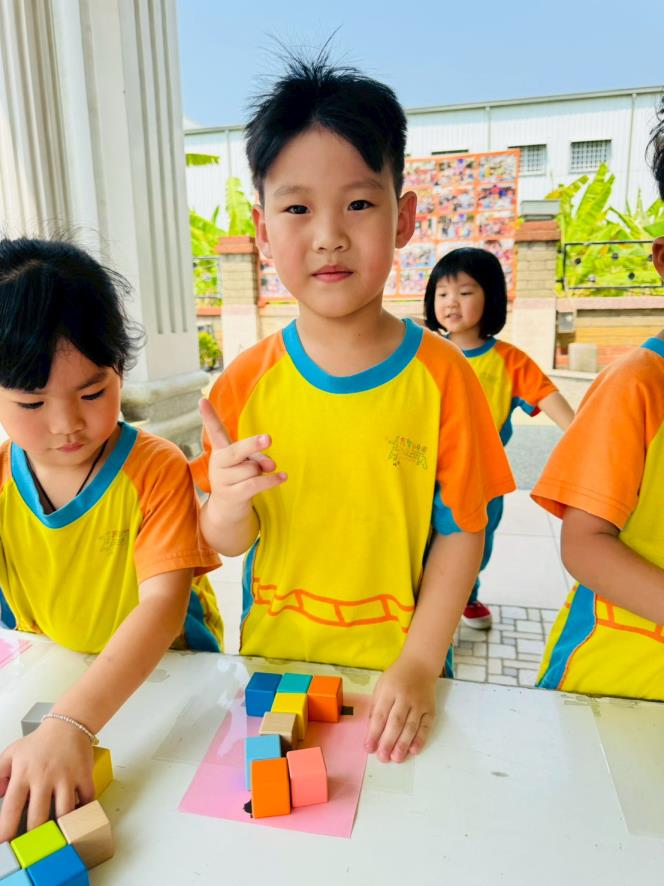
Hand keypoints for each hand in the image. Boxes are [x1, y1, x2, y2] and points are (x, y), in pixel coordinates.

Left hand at [0, 719, 94, 841]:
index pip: (11, 808)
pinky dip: (83, 812)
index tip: (4, 845)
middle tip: (33, 847)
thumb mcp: (11, 754)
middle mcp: (44, 777)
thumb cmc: (38, 743)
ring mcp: (66, 777)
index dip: (6, 830)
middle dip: (34, 837)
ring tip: (55, 838)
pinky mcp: (84, 775)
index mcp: (23, 774)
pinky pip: (86, 800)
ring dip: (60, 828)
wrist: (68, 725)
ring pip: (64, 813)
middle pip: (38, 817)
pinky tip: (77, 818)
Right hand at [199, 398, 286, 521]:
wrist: (227, 509)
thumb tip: (270, 466)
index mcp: (220, 450)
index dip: (209, 416)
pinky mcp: (231, 495)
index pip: (214, 431)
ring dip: (260, 472)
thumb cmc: (239, 478)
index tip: (202, 400)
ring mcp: (222, 480)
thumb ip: (258, 458)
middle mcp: (218, 463)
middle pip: (238, 451)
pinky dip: (271, 480)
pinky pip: (255, 484)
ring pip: (252, 469)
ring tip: (255, 477)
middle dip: (253, 445)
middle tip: (268, 439)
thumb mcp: (248, 463)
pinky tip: (282, 477)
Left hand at [364, 656, 435, 762]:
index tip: (368, 748)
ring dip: (403, 744)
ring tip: (396, 758)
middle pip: (395, 722)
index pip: (380, 715)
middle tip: (382, 758)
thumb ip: (376, 707)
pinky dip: (420, 739)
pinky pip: (426, 726)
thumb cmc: (396, 678)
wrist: (420, 664)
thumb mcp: (381, 686)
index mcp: (388, 691)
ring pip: (411, 726)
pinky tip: (414, 750)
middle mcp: (404, 697)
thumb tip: (372, 731)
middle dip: (388, 741)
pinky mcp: (431, 709)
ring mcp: (419, 704)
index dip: (374, 733)